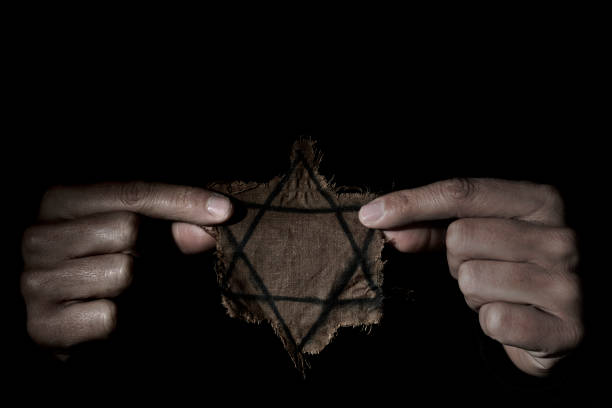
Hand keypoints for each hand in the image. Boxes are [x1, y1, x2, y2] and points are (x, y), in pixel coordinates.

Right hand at [21, 182, 231, 357]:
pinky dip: (130, 322)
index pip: (133, 193)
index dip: (184, 200)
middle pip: (130, 229)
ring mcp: (35, 281)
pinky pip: (111, 317)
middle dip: (158, 250)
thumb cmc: (113, 265)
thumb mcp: (144, 233)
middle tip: (157, 266)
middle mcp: (38, 236)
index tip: (227, 210)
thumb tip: (215, 219)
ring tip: (136, 294)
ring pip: (125, 273)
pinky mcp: (43, 326)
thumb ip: (175, 222)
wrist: (75, 326)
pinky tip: (120, 319)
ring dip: (146, 288)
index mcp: (59, 199)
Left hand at [359, 178, 582, 376]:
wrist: (560, 326)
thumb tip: (381, 224)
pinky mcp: (569, 327)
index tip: (371, 216)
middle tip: (483, 268)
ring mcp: (569, 281)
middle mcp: (561, 235)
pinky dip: (492, 323)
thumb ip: (428, 228)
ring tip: (499, 293)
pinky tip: (514, 318)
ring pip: (472, 279)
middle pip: (461, 237)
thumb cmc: (510, 270)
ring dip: (474, 294)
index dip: (410, 204)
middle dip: (456, 260)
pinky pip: (494, 320)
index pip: (462, 192)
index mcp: (541, 200)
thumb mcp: (474, 239)